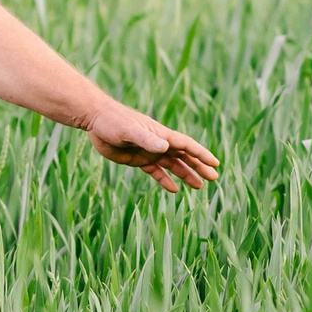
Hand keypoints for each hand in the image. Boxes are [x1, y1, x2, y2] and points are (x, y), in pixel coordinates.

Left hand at [84, 104, 220, 192]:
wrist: (96, 121)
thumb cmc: (113, 122)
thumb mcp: (129, 130)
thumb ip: (147, 139)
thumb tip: (165, 147)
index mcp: (161, 135)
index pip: (187, 145)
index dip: (201, 154)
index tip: (215, 164)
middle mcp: (158, 143)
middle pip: (184, 156)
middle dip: (199, 166)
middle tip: (213, 178)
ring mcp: (149, 151)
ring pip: (173, 165)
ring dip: (186, 175)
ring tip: (199, 187)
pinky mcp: (138, 160)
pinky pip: (156, 172)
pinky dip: (165, 180)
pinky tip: (174, 190)